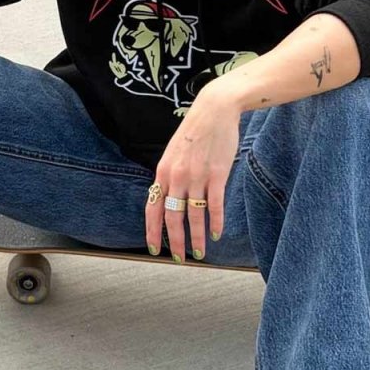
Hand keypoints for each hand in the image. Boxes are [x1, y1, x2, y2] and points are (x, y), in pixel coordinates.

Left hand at [144, 82, 241, 261]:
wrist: (214, 110)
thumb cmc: (194, 132)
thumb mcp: (173, 153)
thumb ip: (169, 175)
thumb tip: (167, 197)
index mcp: (162, 172)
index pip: (153, 208)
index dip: (152, 230)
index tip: (154, 248)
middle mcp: (177, 176)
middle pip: (172, 217)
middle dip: (174, 241)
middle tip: (177, 259)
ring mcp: (197, 176)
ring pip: (193, 215)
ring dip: (196, 237)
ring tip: (199, 252)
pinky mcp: (217, 174)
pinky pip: (214, 205)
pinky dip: (215, 222)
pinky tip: (216, 233)